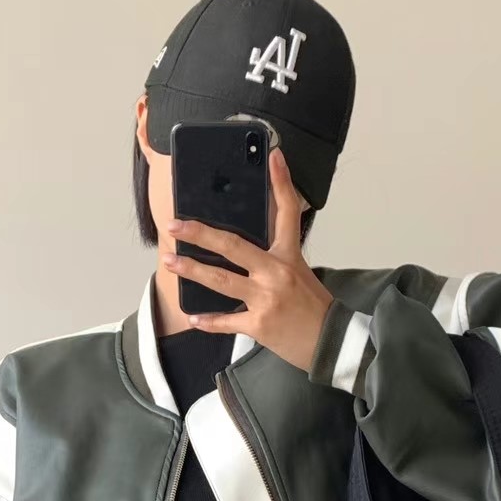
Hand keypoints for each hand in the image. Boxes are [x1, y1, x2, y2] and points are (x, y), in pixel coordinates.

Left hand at [161, 146, 332, 370]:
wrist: (331, 342)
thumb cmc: (314, 308)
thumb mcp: (301, 272)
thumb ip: (276, 258)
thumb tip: (248, 249)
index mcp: (289, 256)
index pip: (287, 211)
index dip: (281, 182)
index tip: (273, 158)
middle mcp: (275, 274)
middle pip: (233, 246)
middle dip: (200, 234)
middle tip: (175, 225)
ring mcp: (265, 299)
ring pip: (221, 281)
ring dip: (192, 270)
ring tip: (170, 262)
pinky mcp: (259, 325)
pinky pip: (227, 321)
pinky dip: (209, 321)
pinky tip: (193, 318)